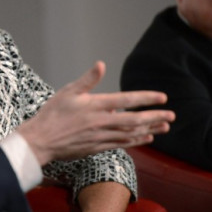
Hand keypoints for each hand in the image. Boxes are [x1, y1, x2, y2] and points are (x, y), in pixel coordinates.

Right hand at [16, 61, 173, 164]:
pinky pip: (122, 144)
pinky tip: (145, 138)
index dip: (146, 98)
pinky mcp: (97, 147)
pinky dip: (136, 141)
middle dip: (155, 117)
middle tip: (172, 116)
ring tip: (165, 127)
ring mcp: (100, 137)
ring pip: (131, 133)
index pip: (126, 100)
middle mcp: (101, 122)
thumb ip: (87, 80)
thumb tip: (101, 64)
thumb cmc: (52, 114)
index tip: (162, 98)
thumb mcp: (67, 92)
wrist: (40, 141)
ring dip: (150, 130)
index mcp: (95, 105)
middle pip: (134, 120)